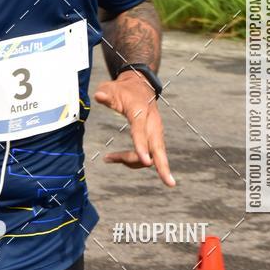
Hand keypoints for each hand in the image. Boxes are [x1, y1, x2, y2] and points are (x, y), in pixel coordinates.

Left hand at [94, 70, 175, 186]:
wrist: (141, 85)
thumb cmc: (123, 90)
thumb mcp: (111, 89)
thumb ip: (106, 95)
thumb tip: (99, 97)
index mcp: (140, 111)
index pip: (141, 131)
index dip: (142, 146)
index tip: (145, 161)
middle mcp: (152, 123)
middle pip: (159, 148)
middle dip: (163, 166)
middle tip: (170, 184)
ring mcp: (156, 131)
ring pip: (154, 155)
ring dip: (133, 161)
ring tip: (109, 158)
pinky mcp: (156, 137)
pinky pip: (151, 154)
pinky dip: (136, 159)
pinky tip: (117, 158)